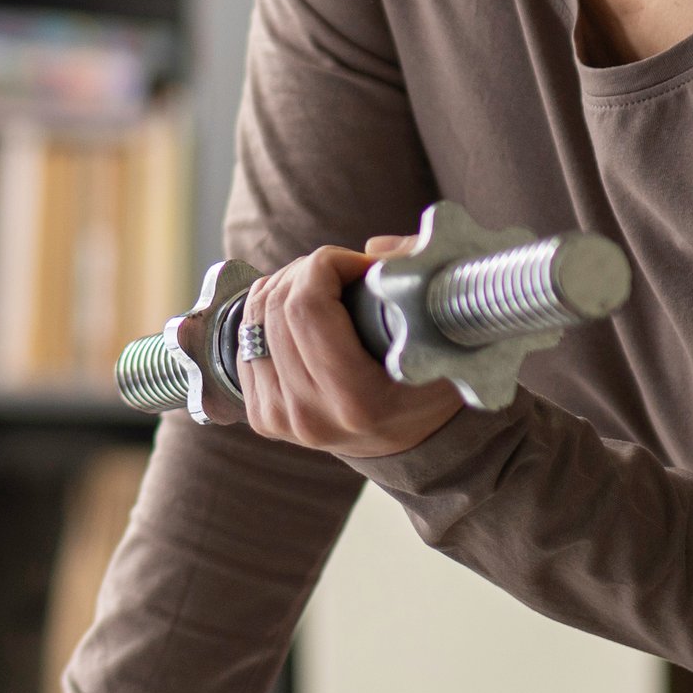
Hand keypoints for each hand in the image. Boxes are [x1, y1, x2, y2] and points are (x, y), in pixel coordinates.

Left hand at [239, 237, 464, 460]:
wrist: (408, 442)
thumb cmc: (432, 382)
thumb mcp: (447, 337)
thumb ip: (419, 283)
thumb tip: (373, 250)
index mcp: (356, 401)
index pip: (307, 308)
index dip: (327, 265)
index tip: (360, 265)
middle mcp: (310, 414)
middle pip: (277, 307)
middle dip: (308, 270)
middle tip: (343, 270)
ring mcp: (279, 417)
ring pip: (254, 318)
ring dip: (286, 285)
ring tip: (323, 284)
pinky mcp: (261, 414)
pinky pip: (245, 338)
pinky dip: (267, 310)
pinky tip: (299, 307)